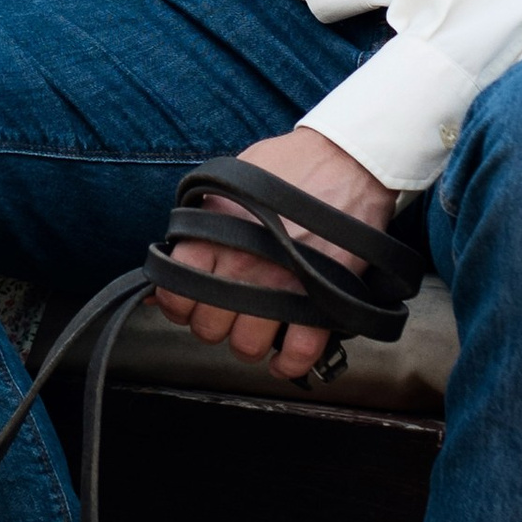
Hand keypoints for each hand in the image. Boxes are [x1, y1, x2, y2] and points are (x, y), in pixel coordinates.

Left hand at [155, 126, 399, 380]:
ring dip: (250, 342)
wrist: (350, 158)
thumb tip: (171, 253)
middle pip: (208, 327)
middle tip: (227, 312)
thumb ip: (198, 220)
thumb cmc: (289, 165)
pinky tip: (285, 357)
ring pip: (247, 345)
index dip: (179, 304)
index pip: (174, 293)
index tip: (189, 302)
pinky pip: (299, 352)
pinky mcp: (323, 298)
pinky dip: (290, 363)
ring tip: (258, 326)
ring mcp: (283, 285)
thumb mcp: (231, 182)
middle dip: (214, 324)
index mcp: (215, 235)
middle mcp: (243, 264)